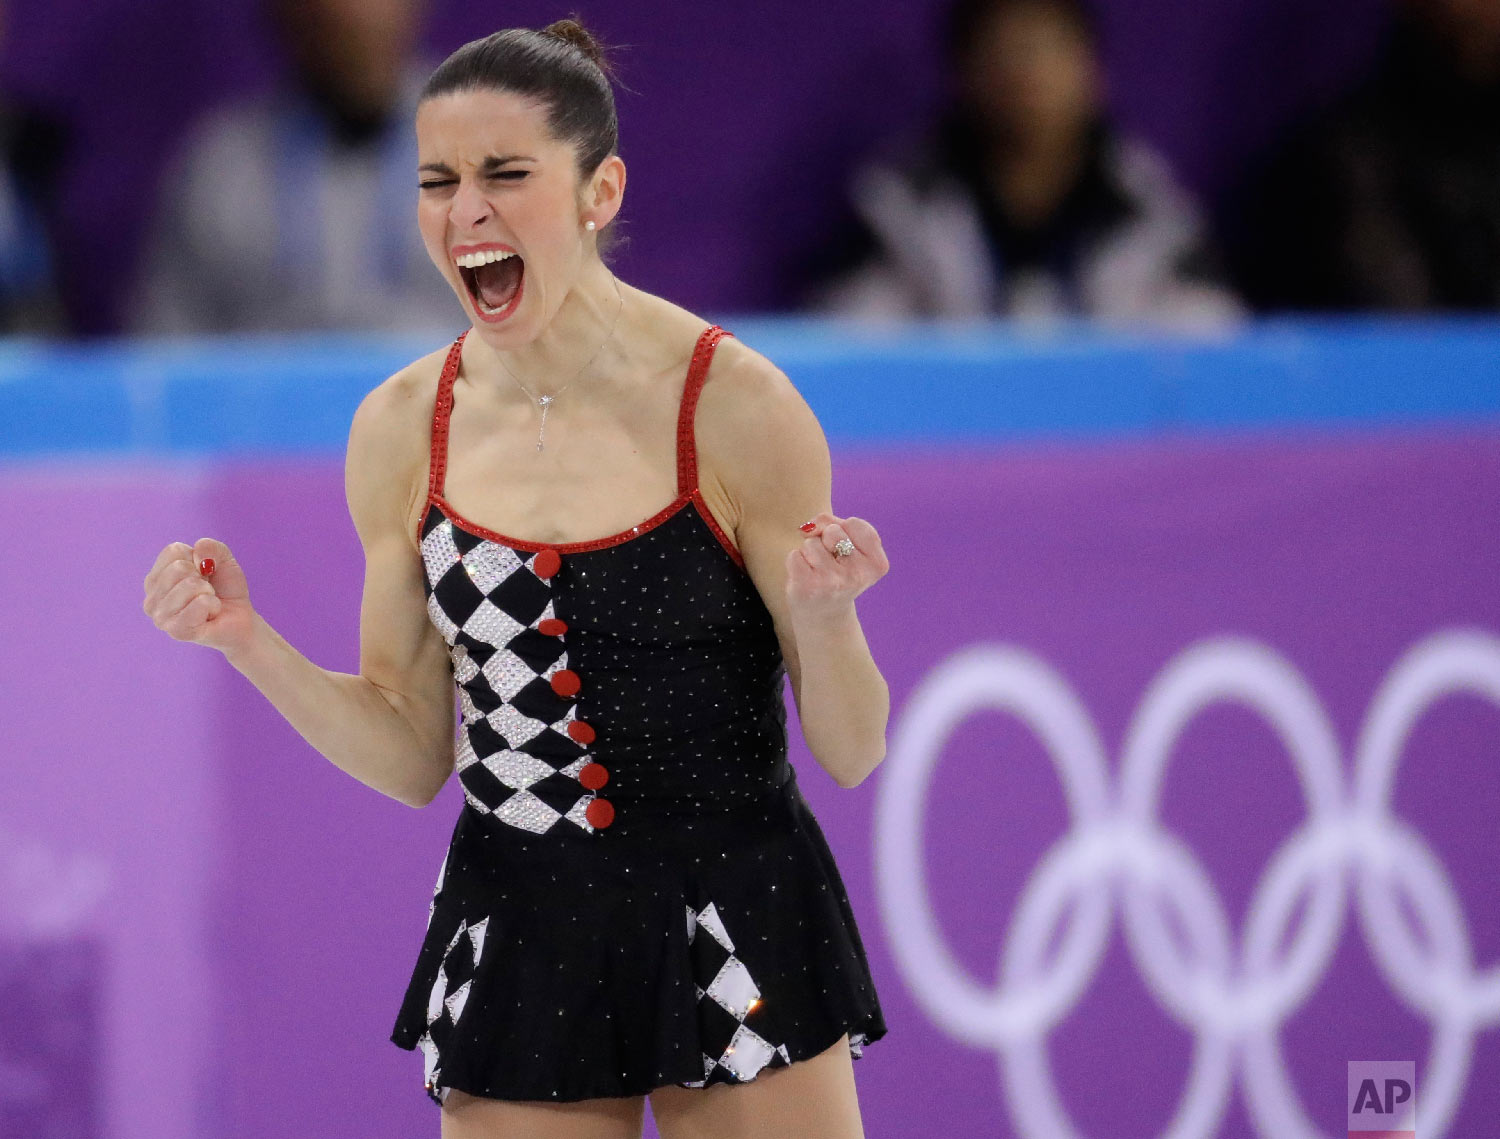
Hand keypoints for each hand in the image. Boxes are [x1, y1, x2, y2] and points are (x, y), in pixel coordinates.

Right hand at [143, 537, 255, 654]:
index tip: (203, 574)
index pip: (173, 551)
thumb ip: (212, 547)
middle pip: (178, 568)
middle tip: (207, 592)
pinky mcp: (177, 630)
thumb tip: (198, 551)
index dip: (196, 558)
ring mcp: (161, 617)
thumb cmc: (226, 591)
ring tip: (208, 603)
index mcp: (155, 579)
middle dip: (202, 577)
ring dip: (209, 592)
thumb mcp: (223, 560)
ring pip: (190, 585)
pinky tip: (211, 614)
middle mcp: (151, 598)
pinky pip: (200, 603)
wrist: (241, 620)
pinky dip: (214, 604)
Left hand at [786, 512, 889, 623]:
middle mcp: (858, 576)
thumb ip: (832, 523)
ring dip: (809, 553)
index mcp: (877, 565)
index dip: (843, 530)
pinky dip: (795, 562)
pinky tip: (806, 579)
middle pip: (832, 531)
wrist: (824, 615)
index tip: (845, 551)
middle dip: (825, 541)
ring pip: (811, 543)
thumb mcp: (848, 546)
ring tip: (817, 572)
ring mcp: (832, 583)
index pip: (854, 524)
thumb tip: (808, 527)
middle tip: (830, 564)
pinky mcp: (807, 588)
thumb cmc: (837, 571)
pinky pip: (794, 555)